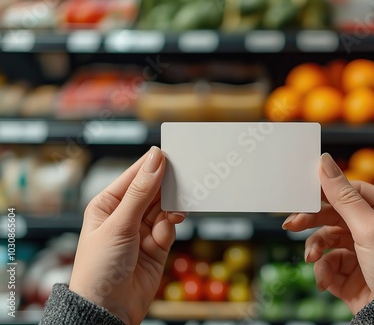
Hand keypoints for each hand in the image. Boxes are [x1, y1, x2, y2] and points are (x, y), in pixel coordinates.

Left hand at [69, 147, 185, 324]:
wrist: (108, 310)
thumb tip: (154, 160)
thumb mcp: (119, 225)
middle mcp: (125, 215)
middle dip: (167, 185)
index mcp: (107, 204)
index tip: (173, 154)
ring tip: (181, 202)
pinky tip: (175, 221)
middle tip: (186, 176)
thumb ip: (140, 193)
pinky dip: (173, 223)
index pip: (133, 177)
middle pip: (152, 190)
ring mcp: (142, 230)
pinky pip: (169, 226)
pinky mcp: (157, 245)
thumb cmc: (98, 269)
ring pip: (164, 207)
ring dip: (172, 205)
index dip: (152, 165)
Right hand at [282, 153, 373, 313]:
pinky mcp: (352, 272)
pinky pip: (330, 263)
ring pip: (328, 239)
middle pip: (336, 215)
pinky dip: (324, 271)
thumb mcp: (369, 228)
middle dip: (313, 221)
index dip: (327, 190)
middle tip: (292, 224)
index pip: (353, 192)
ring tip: (312, 259)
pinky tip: (325, 281)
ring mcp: (364, 251)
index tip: (303, 191)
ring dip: (317, 249)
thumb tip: (324, 161)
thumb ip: (343, 196)